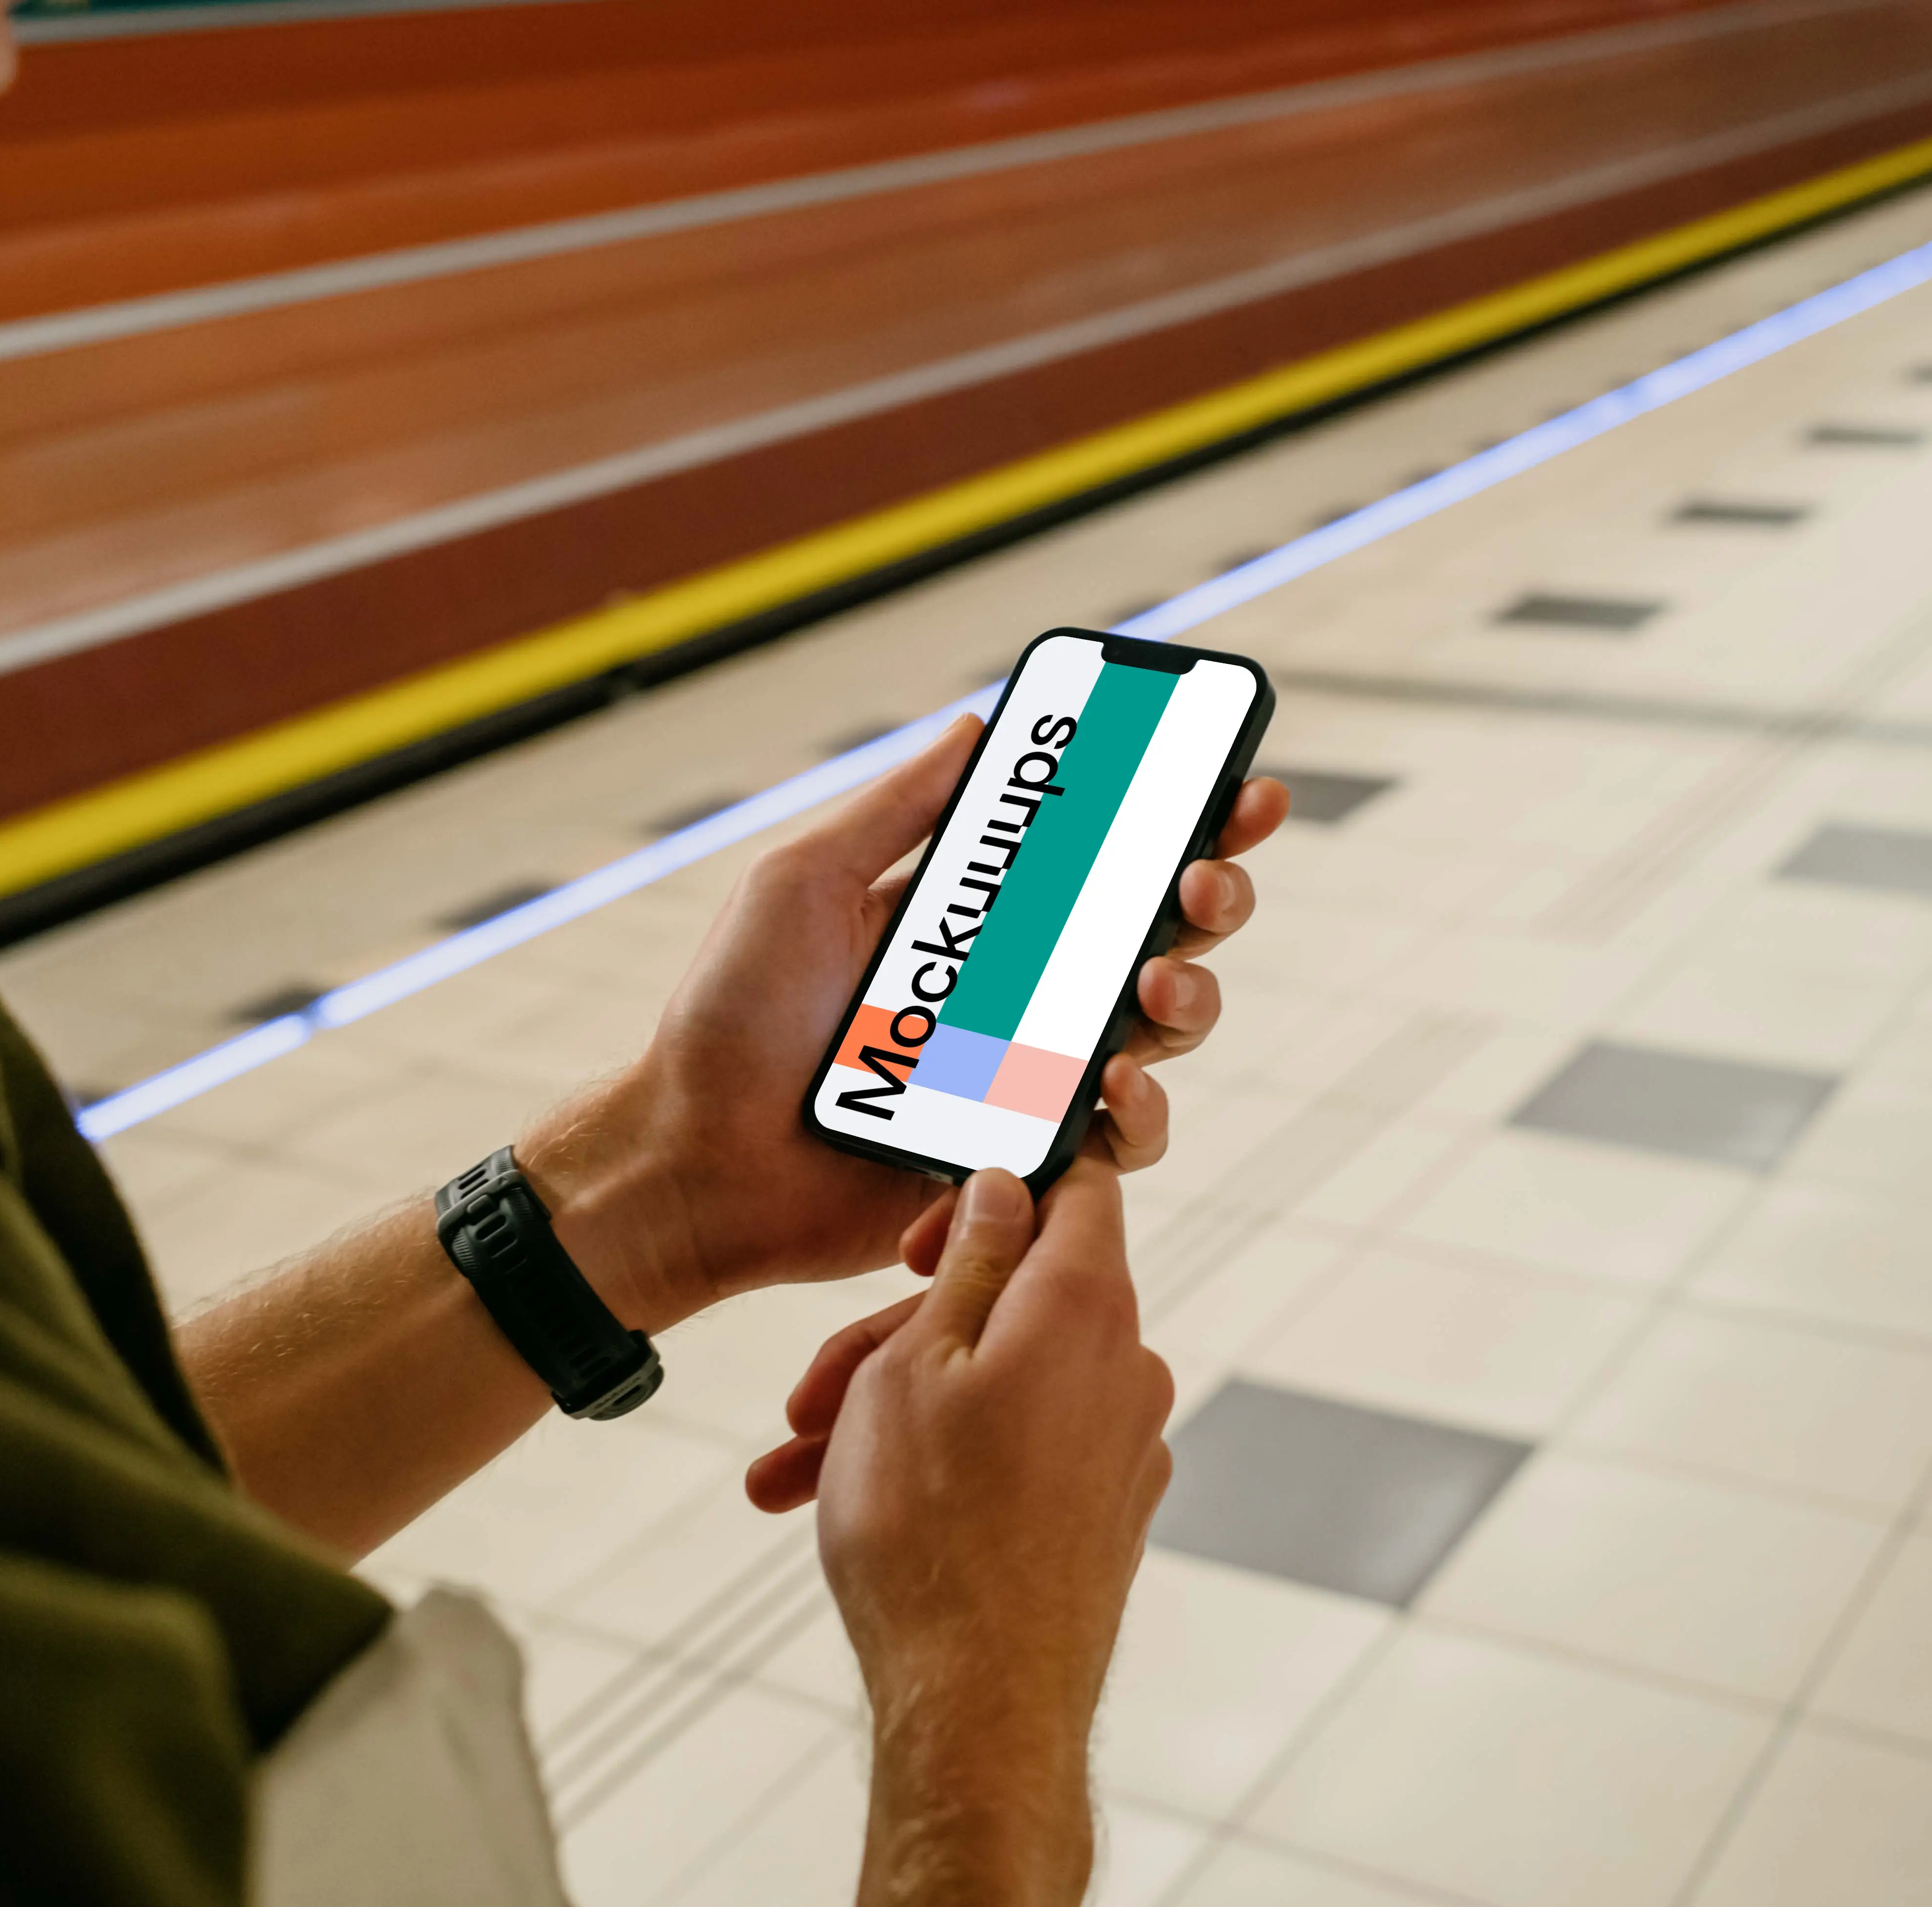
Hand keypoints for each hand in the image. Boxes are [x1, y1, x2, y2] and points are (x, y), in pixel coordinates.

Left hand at [524, 715, 1286, 1331]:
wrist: (694, 1157)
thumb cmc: (730, 1020)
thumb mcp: (801, 881)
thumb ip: (896, 809)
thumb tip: (977, 724)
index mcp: (979, 919)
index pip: (1101, 859)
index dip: (1182, 822)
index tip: (1237, 790)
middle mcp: (1019, 992)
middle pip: (1160, 936)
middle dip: (1210, 898)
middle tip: (1201, 883)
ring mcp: (1027, 1075)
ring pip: (1160, 1034)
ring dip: (1189, 999)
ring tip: (1156, 985)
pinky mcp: (1022, 1155)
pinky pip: (1117, 1140)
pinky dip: (1138, 1114)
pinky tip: (1117, 1086)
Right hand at [761, 1160, 1170, 1906]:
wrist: (977, 1705)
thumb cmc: (929, 1531)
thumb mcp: (912, 1363)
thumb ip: (969, 1259)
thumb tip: (1007, 1183)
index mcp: (1087, 1306)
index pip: (1074, 1186)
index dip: (992, 1182)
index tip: (916, 1229)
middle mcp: (1126, 1367)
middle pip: (1012, 1299)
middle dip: (898, 1332)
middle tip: (806, 1392)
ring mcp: (1122, 1444)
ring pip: (997, 1383)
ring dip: (893, 1409)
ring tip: (795, 1464)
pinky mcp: (1104, 1510)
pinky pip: (1016, 1448)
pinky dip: (938, 1459)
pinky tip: (844, 1500)